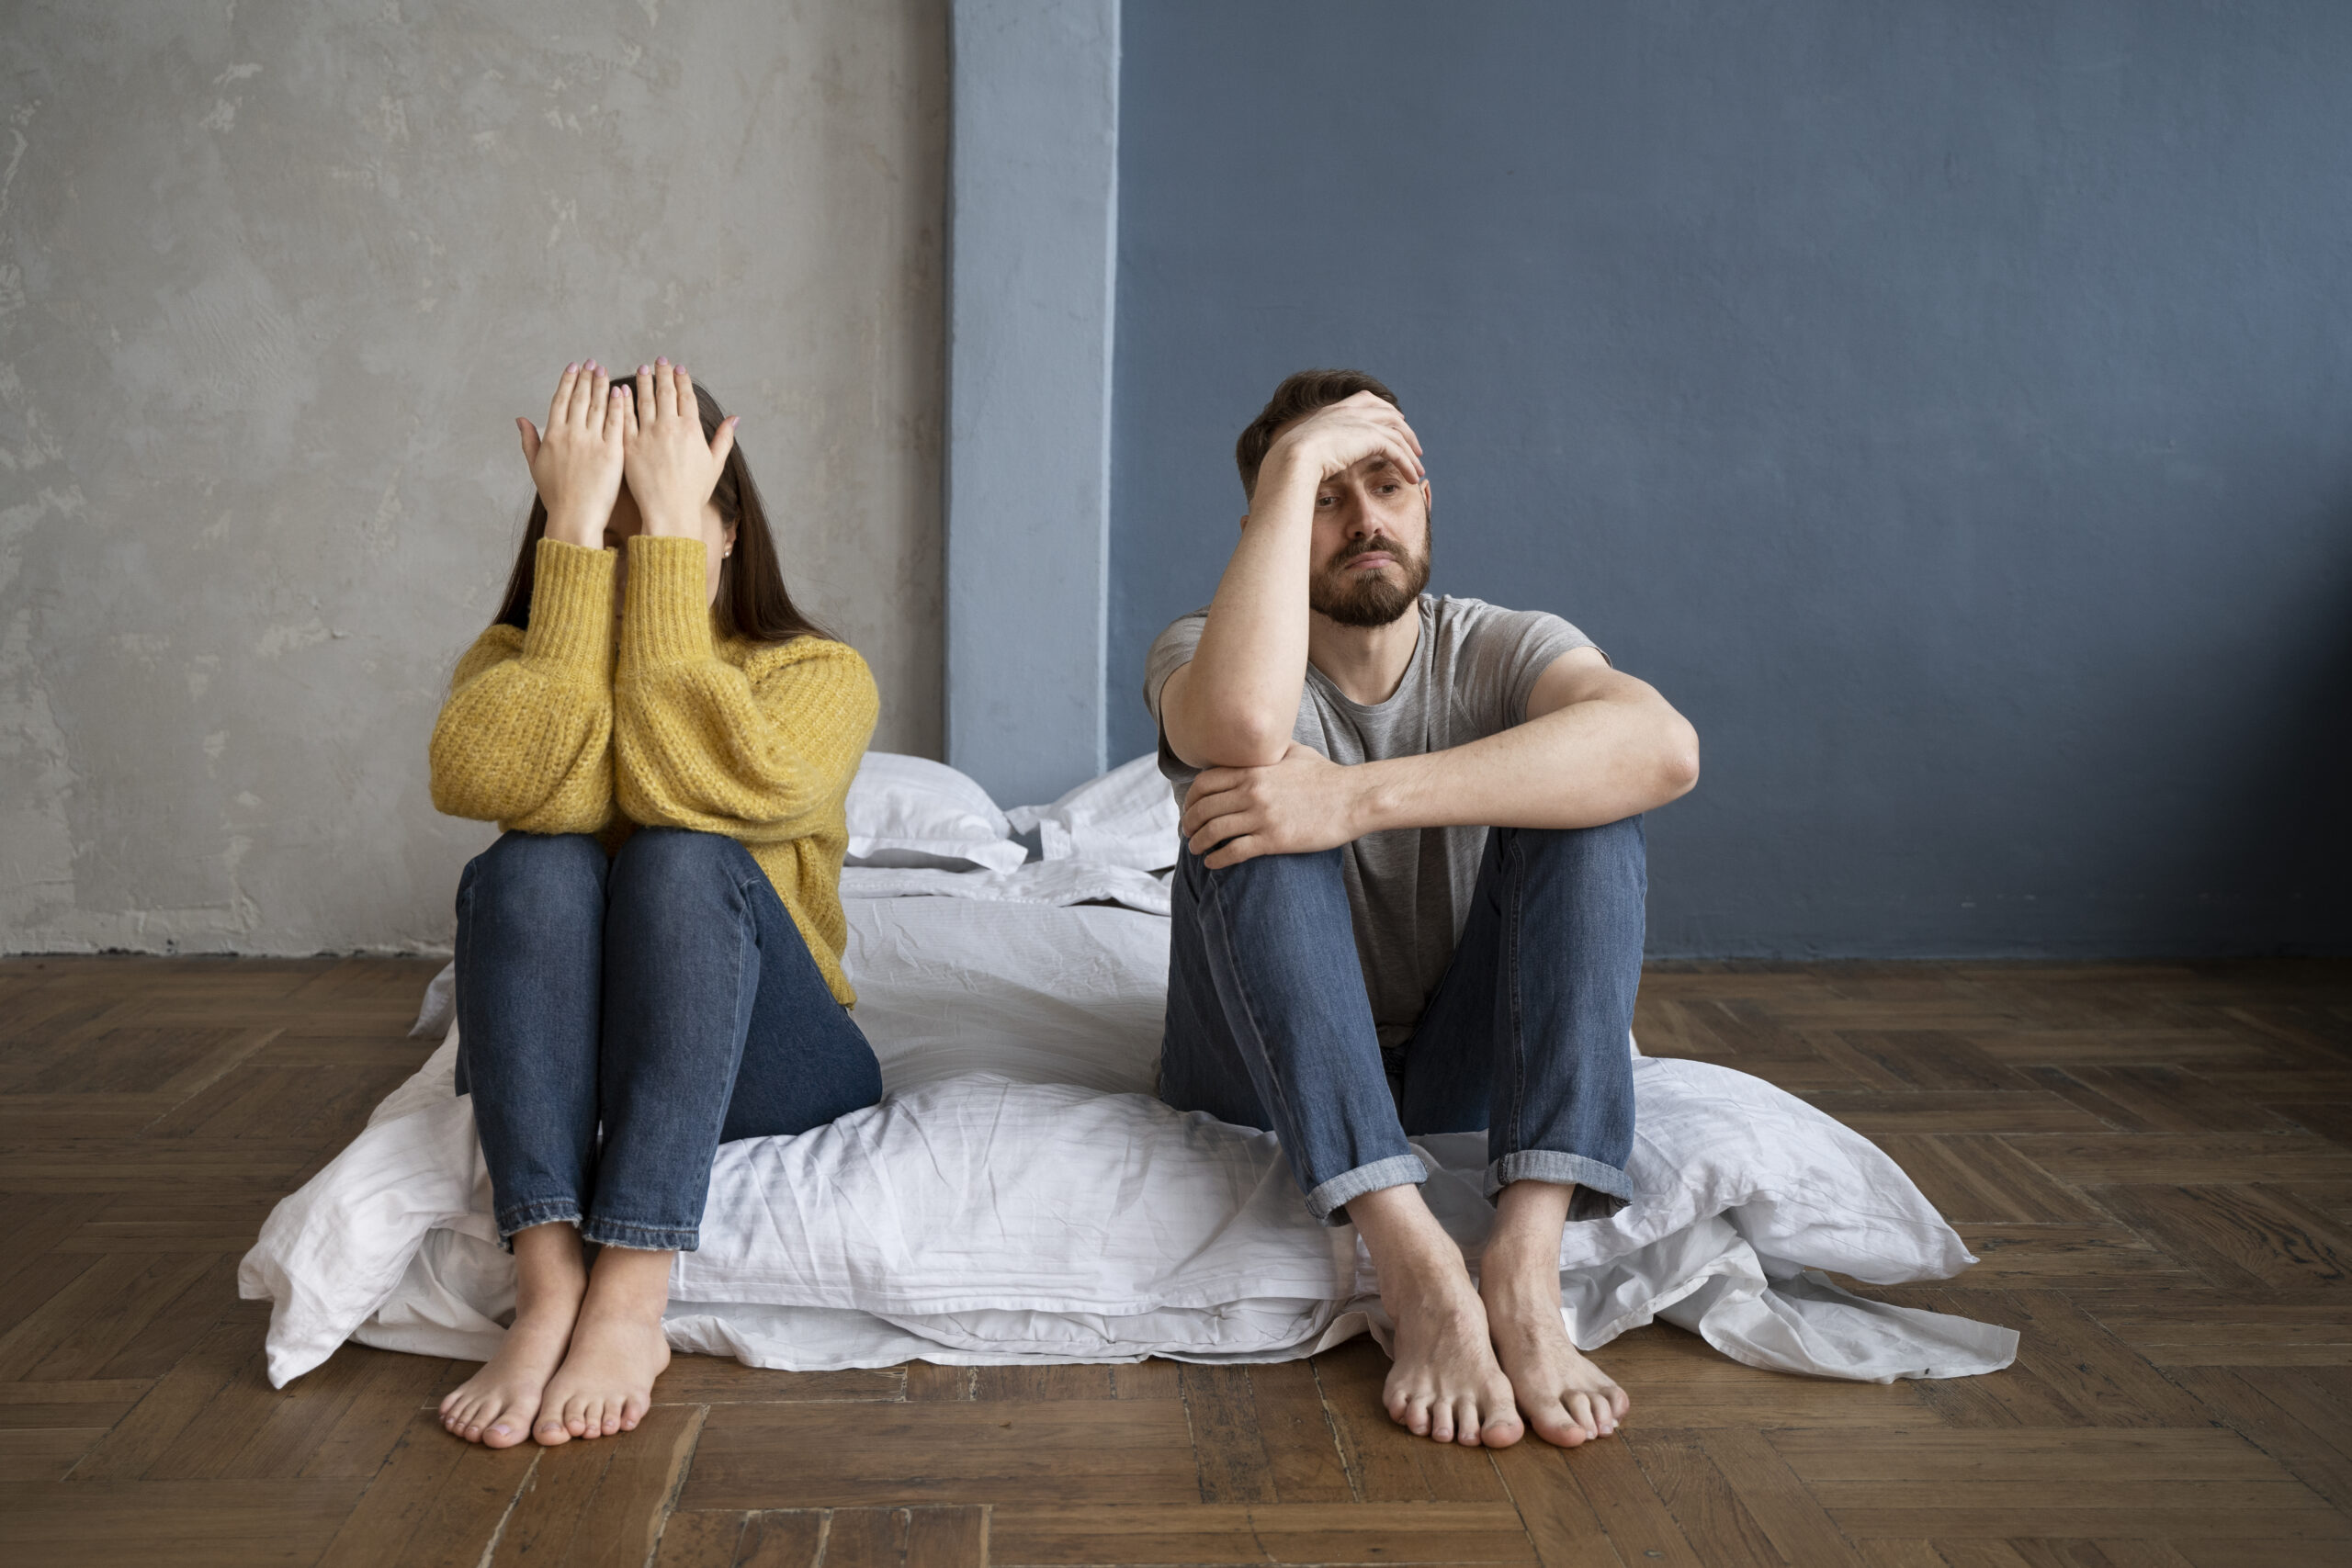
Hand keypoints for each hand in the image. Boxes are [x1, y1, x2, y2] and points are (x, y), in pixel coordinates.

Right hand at [518, 362, 628, 547]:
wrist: (575, 518)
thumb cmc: (556, 498)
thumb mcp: (536, 468)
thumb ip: (529, 441)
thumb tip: (520, 419)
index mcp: (552, 436)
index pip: (560, 400)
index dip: (567, 382)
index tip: (573, 367)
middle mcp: (571, 434)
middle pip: (579, 398)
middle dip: (586, 378)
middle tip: (593, 363)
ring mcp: (592, 442)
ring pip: (598, 405)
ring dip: (602, 385)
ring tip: (606, 371)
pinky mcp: (612, 452)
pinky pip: (616, 422)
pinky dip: (618, 404)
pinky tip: (622, 391)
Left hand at [620, 358, 736, 538]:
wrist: (670, 512)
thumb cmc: (694, 492)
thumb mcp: (715, 464)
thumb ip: (724, 438)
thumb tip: (735, 418)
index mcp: (691, 429)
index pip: (686, 396)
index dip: (682, 380)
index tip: (678, 368)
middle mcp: (670, 427)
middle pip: (665, 392)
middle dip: (662, 374)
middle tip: (659, 361)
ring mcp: (648, 435)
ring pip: (644, 400)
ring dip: (643, 382)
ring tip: (642, 370)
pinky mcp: (629, 445)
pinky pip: (625, 418)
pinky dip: (623, 402)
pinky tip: (621, 391)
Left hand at [1181, 743, 1367, 867]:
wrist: (1354, 798)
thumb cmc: (1328, 776)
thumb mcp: (1296, 753)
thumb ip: (1272, 749)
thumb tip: (1262, 742)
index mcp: (1253, 769)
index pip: (1205, 782)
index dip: (1191, 798)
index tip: (1189, 808)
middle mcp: (1252, 791)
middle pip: (1204, 807)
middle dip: (1189, 822)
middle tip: (1187, 832)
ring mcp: (1262, 816)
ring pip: (1214, 831)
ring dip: (1198, 842)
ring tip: (1195, 849)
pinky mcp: (1274, 840)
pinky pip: (1234, 851)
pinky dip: (1217, 859)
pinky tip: (1212, 863)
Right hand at [1257, 389, 1424, 497]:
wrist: (1292, 459)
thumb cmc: (1288, 462)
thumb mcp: (1299, 451)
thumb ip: (1309, 451)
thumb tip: (1302, 463)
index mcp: (1332, 411)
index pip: (1365, 400)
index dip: (1382, 410)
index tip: (1393, 423)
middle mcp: (1349, 411)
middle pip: (1388, 413)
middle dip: (1404, 429)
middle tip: (1413, 446)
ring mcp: (1360, 422)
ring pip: (1397, 433)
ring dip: (1410, 451)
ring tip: (1417, 468)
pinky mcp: (1370, 437)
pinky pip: (1397, 450)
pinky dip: (1407, 463)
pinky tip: (1412, 477)